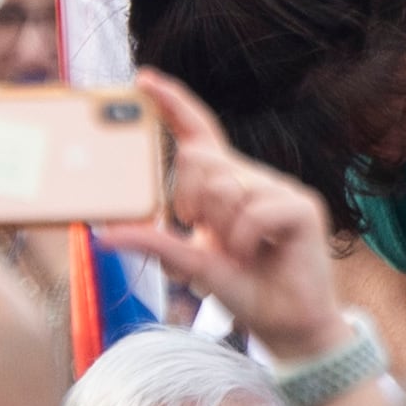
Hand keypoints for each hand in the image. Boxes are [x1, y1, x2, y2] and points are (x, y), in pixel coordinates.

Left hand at [124, 69, 346, 360]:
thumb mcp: (189, 263)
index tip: (143, 79)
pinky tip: (258, 254)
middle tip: (204, 233)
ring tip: (241, 252)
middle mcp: (252, 178)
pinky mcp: (302, 206)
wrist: (289, 326)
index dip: (172, 102)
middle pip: (198, 159)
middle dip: (188, 200)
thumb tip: (103, 232)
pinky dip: (244, 240)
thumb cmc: (244, 288)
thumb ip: (154, 242)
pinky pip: (254, 209)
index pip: (198, 131)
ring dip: (221, 230)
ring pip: (224, 186)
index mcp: (225, 184)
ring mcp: (280, 188)